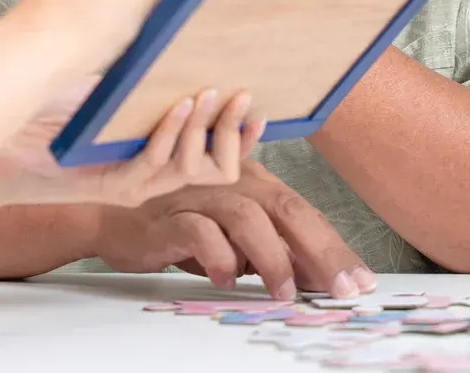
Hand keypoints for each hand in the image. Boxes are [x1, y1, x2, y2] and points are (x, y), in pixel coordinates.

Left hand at [0, 81, 263, 209]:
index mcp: (155, 155)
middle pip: (216, 170)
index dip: (242, 136)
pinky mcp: (107, 186)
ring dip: (204, 128)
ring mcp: (130, 184)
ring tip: (213, 92)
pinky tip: (177, 104)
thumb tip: (180, 36)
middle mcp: (149, 175)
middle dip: (234, 132)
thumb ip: (145, 76)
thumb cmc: (49, 112)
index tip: (259, 103)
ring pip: (189, 169)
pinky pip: (151, 164)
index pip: (216, 157)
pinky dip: (168, 132)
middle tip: (243, 94)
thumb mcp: (111, 87)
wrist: (1, 138)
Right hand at [92, 160, 375, 296]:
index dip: (333, 244)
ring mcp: (195, 194)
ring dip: (272, 257)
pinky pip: (198, 231)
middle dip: (320, 250)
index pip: (301, 209)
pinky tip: (225, 278)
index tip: (359, 280)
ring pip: (245, 217)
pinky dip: (218, 256)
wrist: (110, 213)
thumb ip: (271, 242)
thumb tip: (321, 274)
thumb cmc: (176, 221)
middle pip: (284, 207)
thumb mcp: (230, 231)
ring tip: (284, 292)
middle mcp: (226, 179)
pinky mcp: (165, 215)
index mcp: (248, 178)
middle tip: (341, 289)